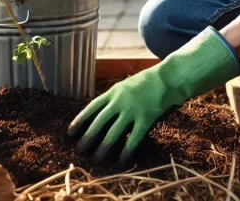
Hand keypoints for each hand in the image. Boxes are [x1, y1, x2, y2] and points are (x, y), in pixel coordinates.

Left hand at [67, 27, 239, 163]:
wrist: (169, 78)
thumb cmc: (148, 82)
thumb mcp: (126, 85)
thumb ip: (115, 98)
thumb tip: (102, 113)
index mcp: (112, 92)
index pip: (91, 108)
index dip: (79, 121)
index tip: (70, 133)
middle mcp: (119, 102)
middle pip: (98, 124)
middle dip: (87, 139)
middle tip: (79, 151)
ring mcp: (132, 111)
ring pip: (112, 134)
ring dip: (102, 149)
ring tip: (95, 160)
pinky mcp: (145, 119)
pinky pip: (133, 139)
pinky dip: (125, 151)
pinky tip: (121, 161)